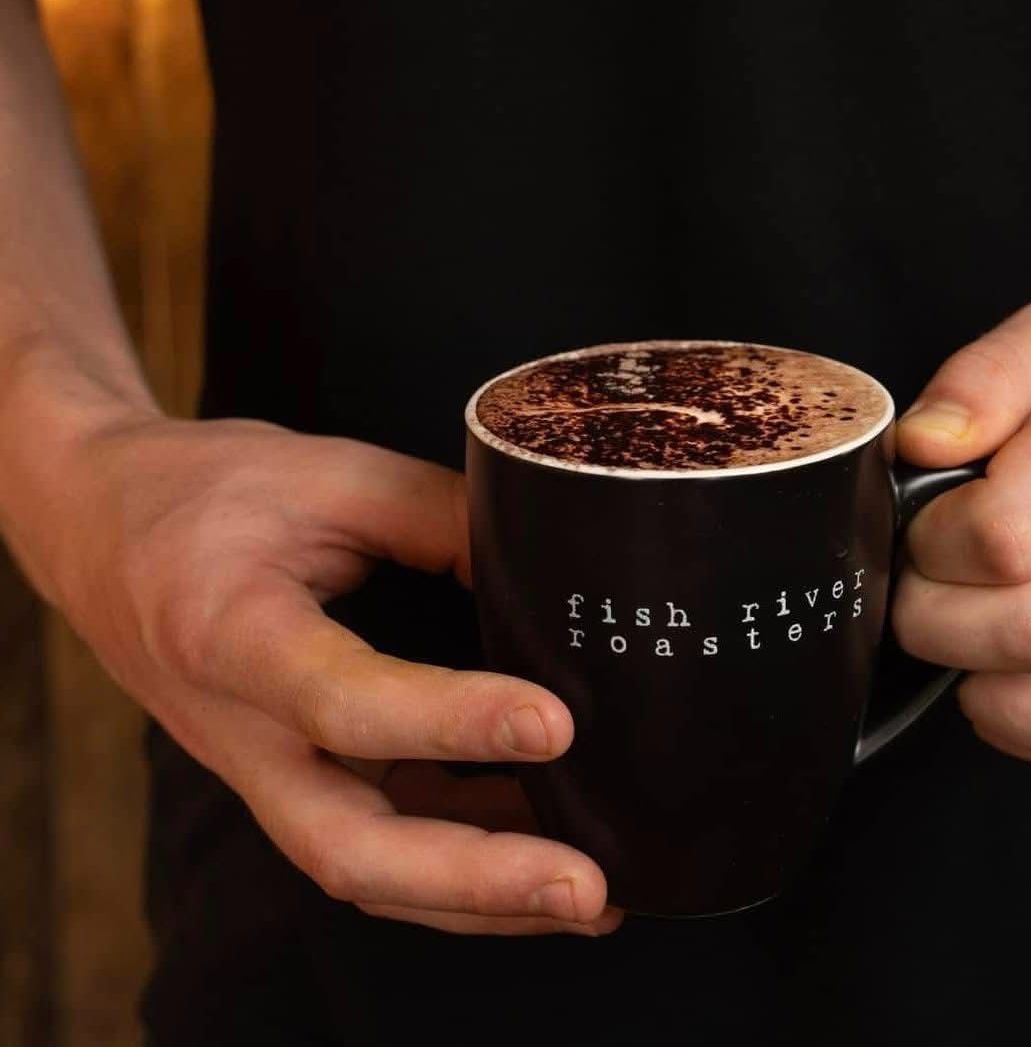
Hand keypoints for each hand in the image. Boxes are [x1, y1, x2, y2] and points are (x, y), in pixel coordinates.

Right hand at [18, 413, 620, 935]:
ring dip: (478, 895)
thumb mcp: (327, 473)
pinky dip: (455, 858)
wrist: (100, 527)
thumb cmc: (207, 492)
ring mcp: (259, 768)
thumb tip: (549, 576)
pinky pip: (371, 837)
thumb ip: (440, 516)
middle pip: (348, 848)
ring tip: (592, 895)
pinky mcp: (286, 775)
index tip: (554, 721)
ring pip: (364, 867)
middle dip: (476, 881)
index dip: (452, 720)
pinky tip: (536, 842)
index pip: (344, 702)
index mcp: (231, 635)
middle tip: (588, 888)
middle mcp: (240, 731)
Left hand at [892, 289, 1030, 768]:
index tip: (926, 514)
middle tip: (924, 571)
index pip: (1010, 537)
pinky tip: (999, 664)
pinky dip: (1029, 722)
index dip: (935, 538)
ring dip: (982, 682)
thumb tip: (920, 446)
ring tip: (958, 622)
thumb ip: (976, 382)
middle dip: (936, 616)